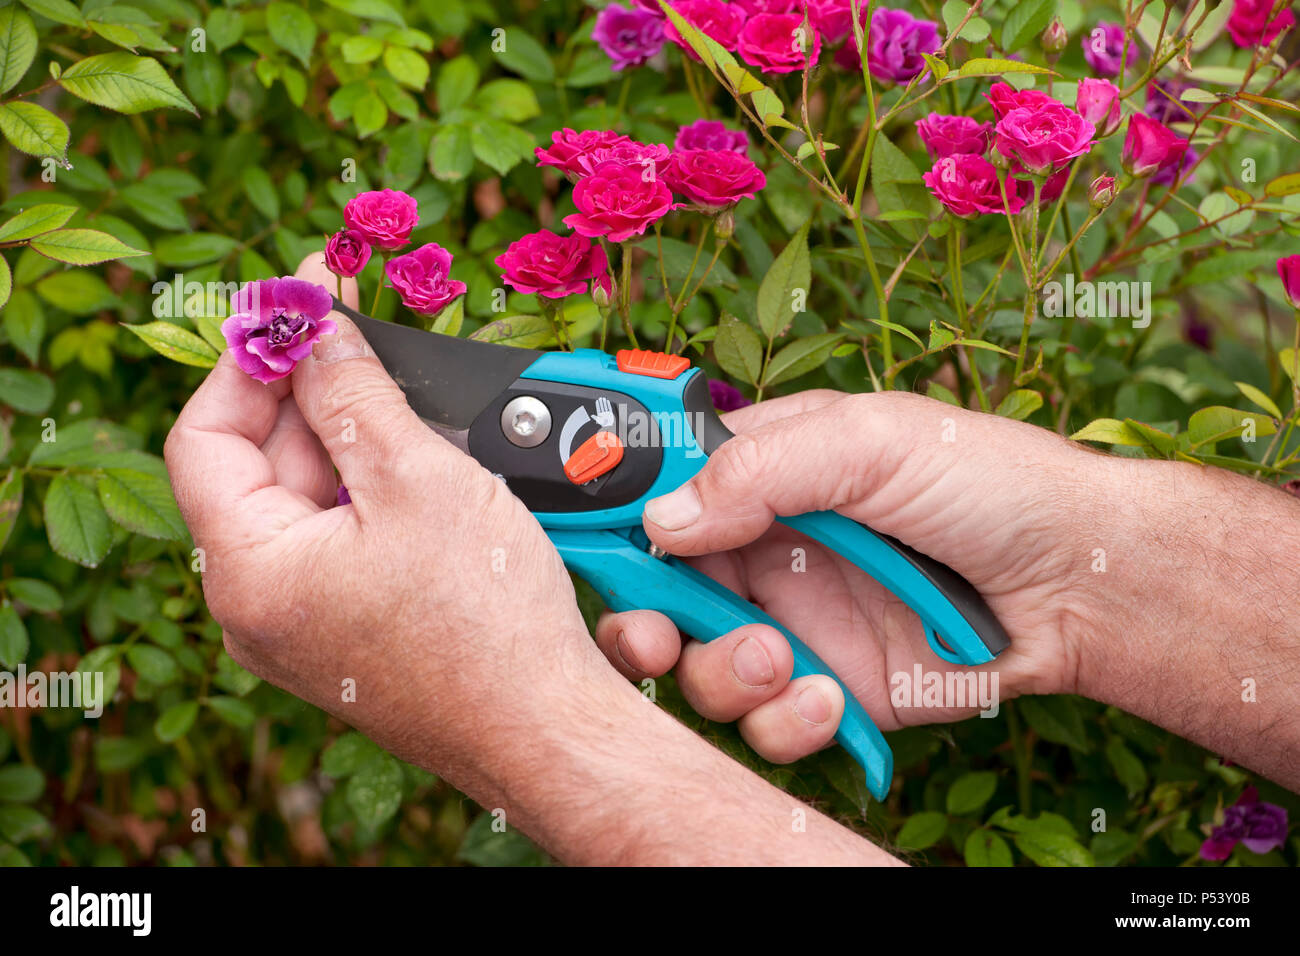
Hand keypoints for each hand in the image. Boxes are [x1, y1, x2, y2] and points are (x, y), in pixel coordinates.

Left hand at [164, 255, 619, 793]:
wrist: (548, 726)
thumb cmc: (488, 624)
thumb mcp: (418, 479)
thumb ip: (353, 391)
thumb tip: (313, 324)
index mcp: (249, 573)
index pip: (205, 437)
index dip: (248, 361)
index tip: (295, 308)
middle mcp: (261, 605)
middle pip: (258, 465)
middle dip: (309, 392)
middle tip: (358, 328)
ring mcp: (305, 622)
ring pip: (307, 499)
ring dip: (350, 436)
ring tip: (403, 390)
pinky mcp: (351, 627)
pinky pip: (341, 537)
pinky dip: (373, 487)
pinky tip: (420, 455)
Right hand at [594, 390, 1112, 762]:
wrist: (1078, 584)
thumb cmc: (989, 483)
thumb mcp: (874, 441)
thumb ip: (762, 470)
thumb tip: (663, 517)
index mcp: (765, 475)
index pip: (657, 492)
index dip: (612, 519)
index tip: (577, 544)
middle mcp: (763, 551)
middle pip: (656, 593)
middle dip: (638, 622)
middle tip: (648, 636)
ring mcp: (792, 623)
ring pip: (698, 666)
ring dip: (721, 672)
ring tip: (779, 657)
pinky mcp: (824, 689)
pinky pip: (764, 723)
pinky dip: (783, 722)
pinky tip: (828, 698)